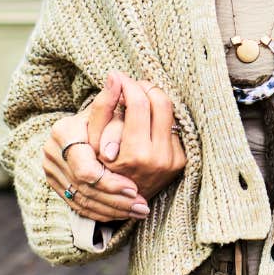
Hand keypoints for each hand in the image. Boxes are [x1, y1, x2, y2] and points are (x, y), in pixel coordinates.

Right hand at [43, 100, 148, 221]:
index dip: (110, 181)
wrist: (68, 147)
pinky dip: (108, 213)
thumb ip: (109, 101)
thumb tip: (119, 77)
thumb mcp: (99, 112)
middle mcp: (53, 158)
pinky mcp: (63, 191)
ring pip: (85, 203)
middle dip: (115, 198)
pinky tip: (130, 214)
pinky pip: (85, 209)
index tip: (133, 187)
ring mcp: (56, 178)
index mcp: (62, 136)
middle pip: (87, 189)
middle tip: (140, 202)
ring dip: (115, 209)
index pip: (86, 169)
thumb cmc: (91, 124)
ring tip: (140, 210)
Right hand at [94, 72, 186, 202]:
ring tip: (137, 98)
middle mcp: (158, 159)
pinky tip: (145, 119)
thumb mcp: (92, 140)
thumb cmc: (100, 168)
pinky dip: (159, 117)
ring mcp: (172, 161)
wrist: (118, 199)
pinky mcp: (180, 162)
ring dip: (153, 99)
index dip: (129, 86)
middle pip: (161, 102)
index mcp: (135, 155)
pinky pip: (174, 127)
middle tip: (131, 85)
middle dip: (144, 87)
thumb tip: (114, 75)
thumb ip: (103, 106)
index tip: (120, 78)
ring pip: (170, 112)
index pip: (139, 105)